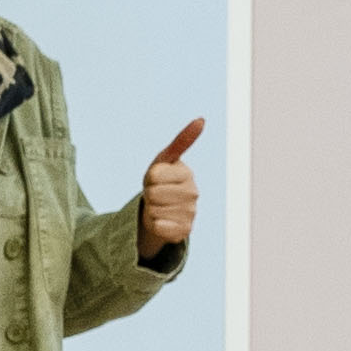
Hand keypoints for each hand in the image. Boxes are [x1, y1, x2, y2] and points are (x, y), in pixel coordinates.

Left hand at [139, 117, 203, 259]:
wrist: (162, 209)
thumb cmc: (162, 181)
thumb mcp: (165, 159)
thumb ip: (182, 141)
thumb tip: (202, 120)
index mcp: (187, 173)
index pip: (154, 175)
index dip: (148, 178)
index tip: (156, 179)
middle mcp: (193, 193)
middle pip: (153, 193)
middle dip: (148, 194)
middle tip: (156, 194)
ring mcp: (191, 213)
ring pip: (154, 210)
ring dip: (151, 209)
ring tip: (160, 207)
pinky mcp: (185, 231)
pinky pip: (159, 227)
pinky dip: (155, 225)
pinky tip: (163, 221)